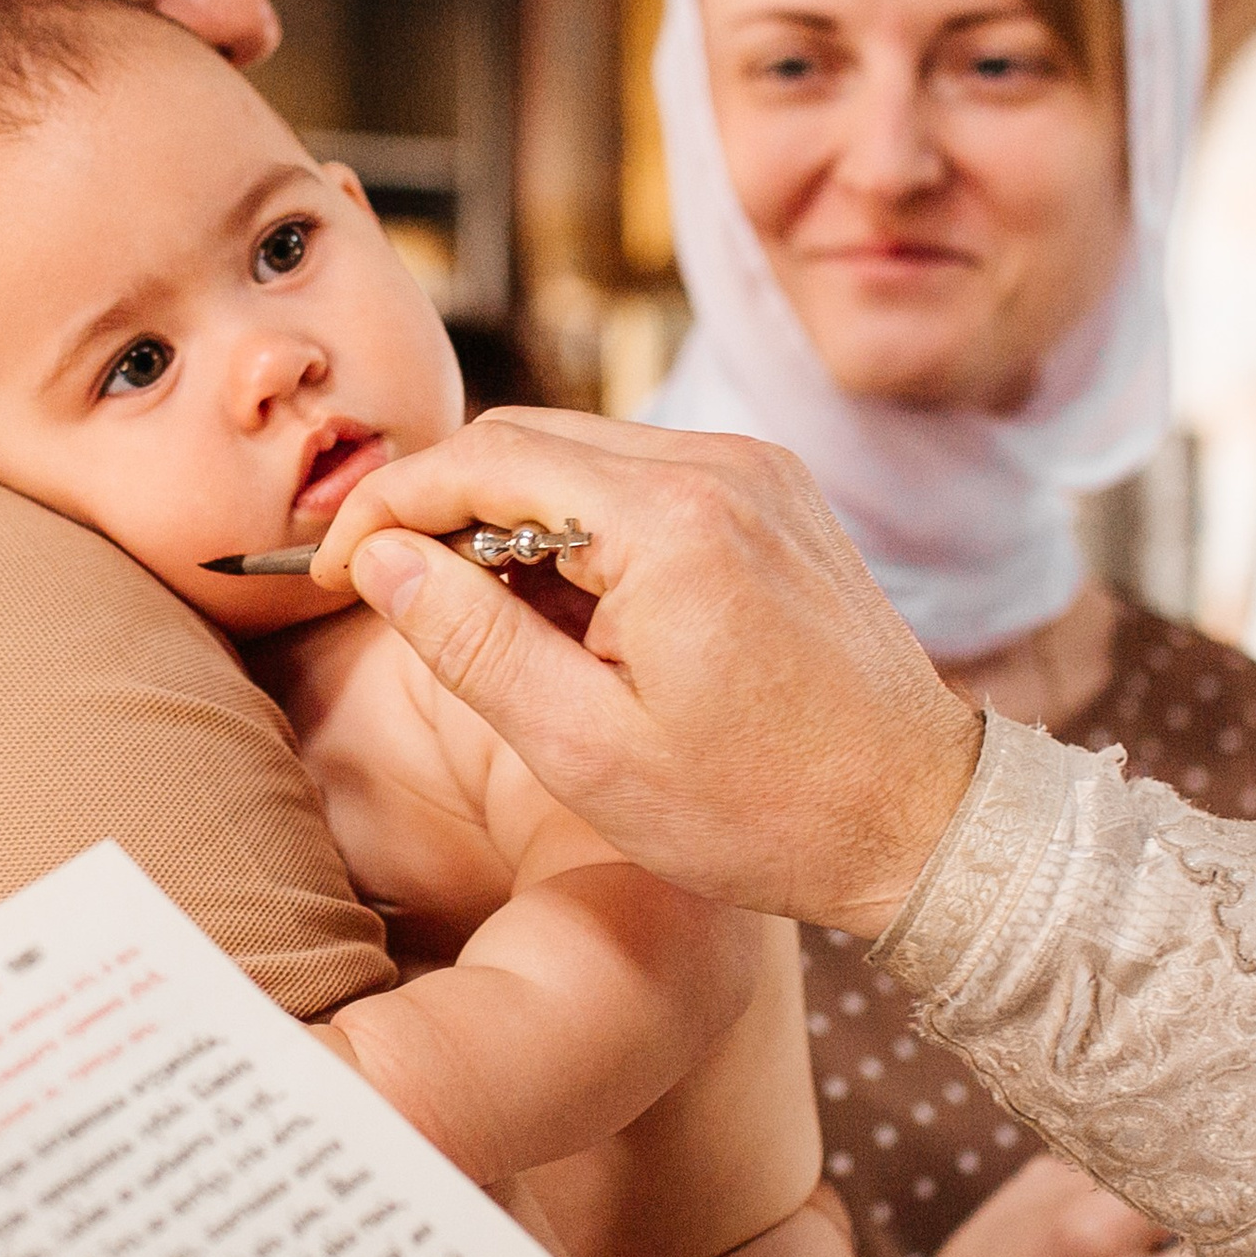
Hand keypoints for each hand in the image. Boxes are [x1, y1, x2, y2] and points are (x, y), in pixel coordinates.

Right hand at [313, 414, 983, 939]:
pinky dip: (580, 522)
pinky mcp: (775, 493)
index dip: (385, 506)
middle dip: (439, 505)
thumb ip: (472, 641)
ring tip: (483, 620)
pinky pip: (642, 475)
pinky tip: (569, 608)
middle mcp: (717, 466)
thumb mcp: (586, 749)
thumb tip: (379, 561)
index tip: (333, 568)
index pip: (481, 461)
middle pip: (526, 438)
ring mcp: (755, 471)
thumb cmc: (764, 810)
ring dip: (508, 515)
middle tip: (386, 592)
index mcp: (669, 521)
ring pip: (581, 451)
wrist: (922, 818)